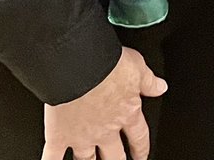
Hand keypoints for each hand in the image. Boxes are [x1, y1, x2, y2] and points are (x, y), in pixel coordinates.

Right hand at [41, 47, 166, 159]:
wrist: (78, 65)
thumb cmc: (107, 63)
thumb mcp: (137, 67)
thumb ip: (149, 81)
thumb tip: (161, 87)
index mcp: (126, 112)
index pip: (139, 136)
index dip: (141, 148)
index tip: (141, 155)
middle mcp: (105, 130)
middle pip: (114, 156)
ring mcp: (81, 136)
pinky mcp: (59, 136)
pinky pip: (52, 157)